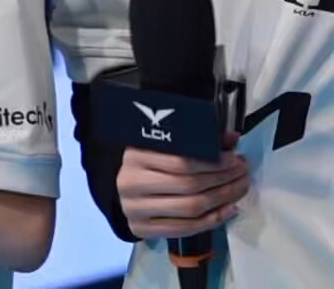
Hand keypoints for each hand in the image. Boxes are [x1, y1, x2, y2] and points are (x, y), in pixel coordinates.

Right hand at [118, 132, 248, 239]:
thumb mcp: (163, 148)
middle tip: (243, 174)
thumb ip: (196, 143)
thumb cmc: (147, 164)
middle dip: (222, 180)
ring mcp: (135, 208)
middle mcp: (130, 182)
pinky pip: (186, 228)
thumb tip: (232, 137)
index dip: (213, 162)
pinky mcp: (141, 229)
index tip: (236, 159)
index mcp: (135, 155)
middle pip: (188, 185)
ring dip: (222, 199)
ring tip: (240, 188)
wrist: (124, 190)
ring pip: (190, 208)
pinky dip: (213, 220)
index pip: (181, 161)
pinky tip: (229, 209)